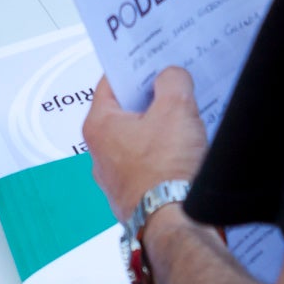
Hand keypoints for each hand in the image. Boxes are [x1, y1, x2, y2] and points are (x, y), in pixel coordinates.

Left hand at [84, 69, 209, 220]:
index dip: (134, 67)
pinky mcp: (134, 195)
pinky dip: (162, 156)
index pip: (111, 82)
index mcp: (99, 126)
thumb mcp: (176, 108)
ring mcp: (115, 178)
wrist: (176, 224)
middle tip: (173, 87)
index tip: (150, 59)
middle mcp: (99, 154)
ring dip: (159, 129)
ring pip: (138, 140)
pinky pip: (147, 164)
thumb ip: (172, 80)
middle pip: (125, 111)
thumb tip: (171, 78)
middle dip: (151, 99)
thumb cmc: (166, 172)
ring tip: (184, 122)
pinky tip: (183, 153)